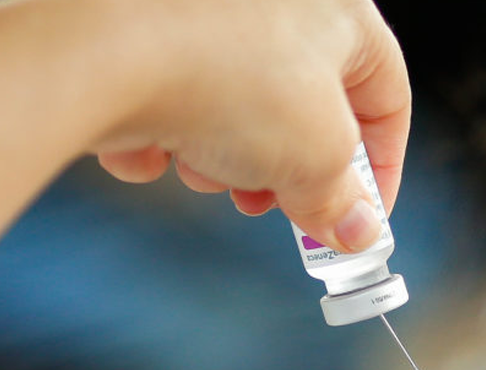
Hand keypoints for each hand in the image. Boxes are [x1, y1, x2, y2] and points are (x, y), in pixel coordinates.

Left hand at [95, 0, 410, 252]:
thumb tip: (356, 232)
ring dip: (225, 157)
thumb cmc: (226, 80)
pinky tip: (147, 144)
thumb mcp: (316, 159)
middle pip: (304, 105)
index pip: (386, 97)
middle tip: (276, 206)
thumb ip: (344, 203)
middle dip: (289, 169)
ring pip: (237, 105)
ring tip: (203, 170)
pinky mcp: (145, 30)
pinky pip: (175, 93)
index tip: (363, 219)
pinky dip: (166, 132)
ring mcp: (206, 13)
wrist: (99, 50)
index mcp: (337, 8)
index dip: (382, 169)